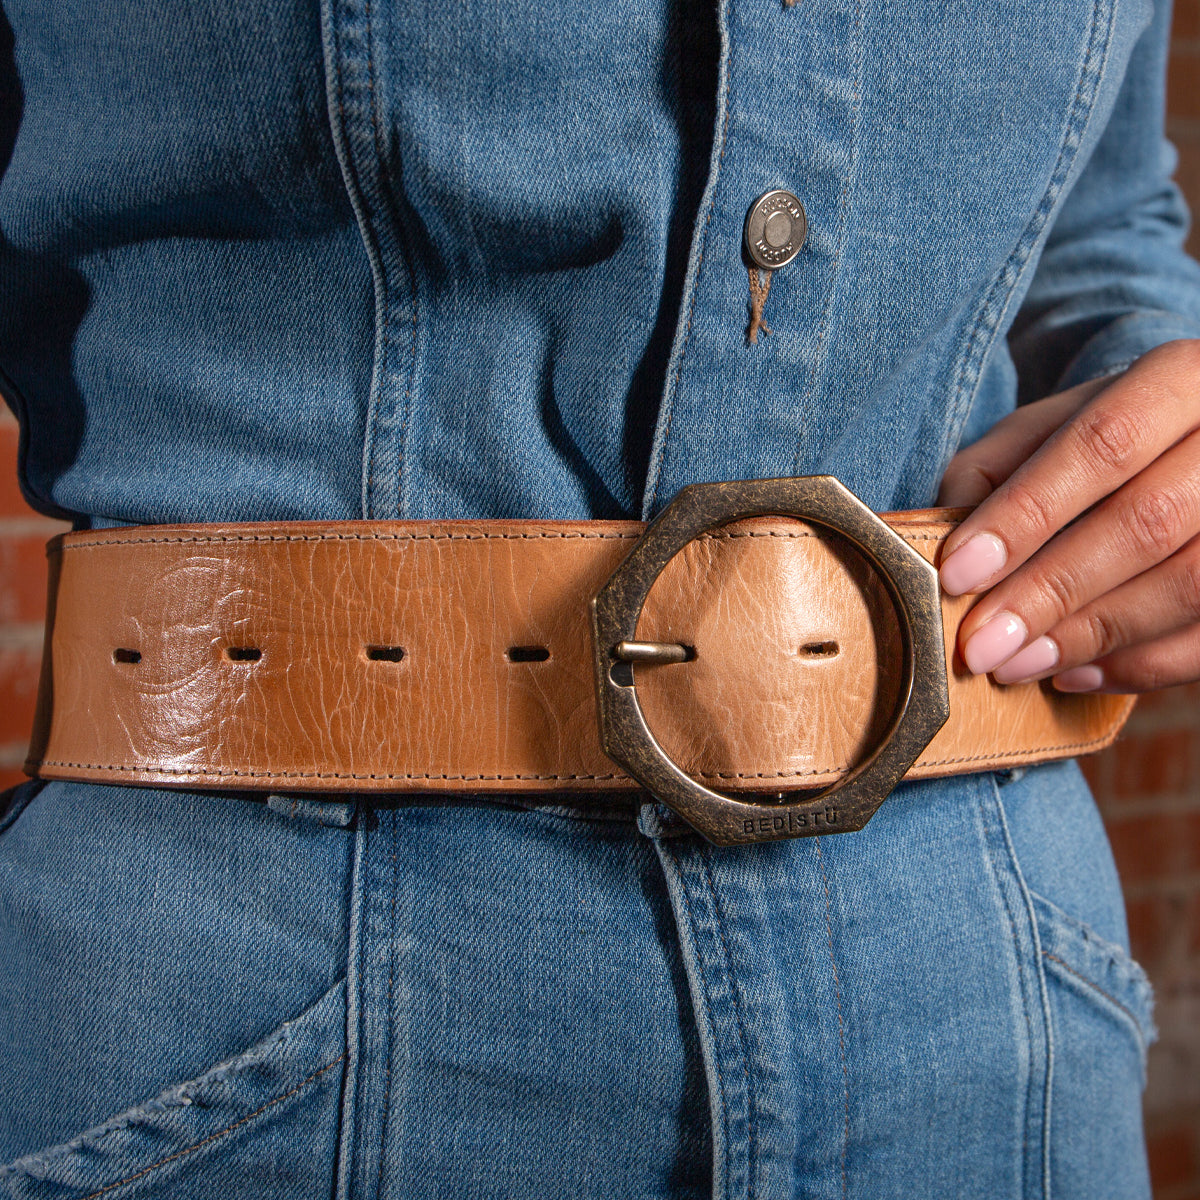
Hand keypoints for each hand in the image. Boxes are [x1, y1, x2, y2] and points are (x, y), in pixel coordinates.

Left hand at [936, 339, 1199, 693]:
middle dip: (1049, 592)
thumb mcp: (1046, 428)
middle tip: (981, 645)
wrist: (1194, 448)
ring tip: (1015, 665)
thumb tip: (943, 536)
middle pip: (1147, 522)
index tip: (957, 573)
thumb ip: (991, 470)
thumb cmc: (1105, 441)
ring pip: (1189, 584)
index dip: (1025, 515)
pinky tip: (1073, 674)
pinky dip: (1140, 666)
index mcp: (1179, 380)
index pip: (1102, 445)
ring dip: (1090, 637)